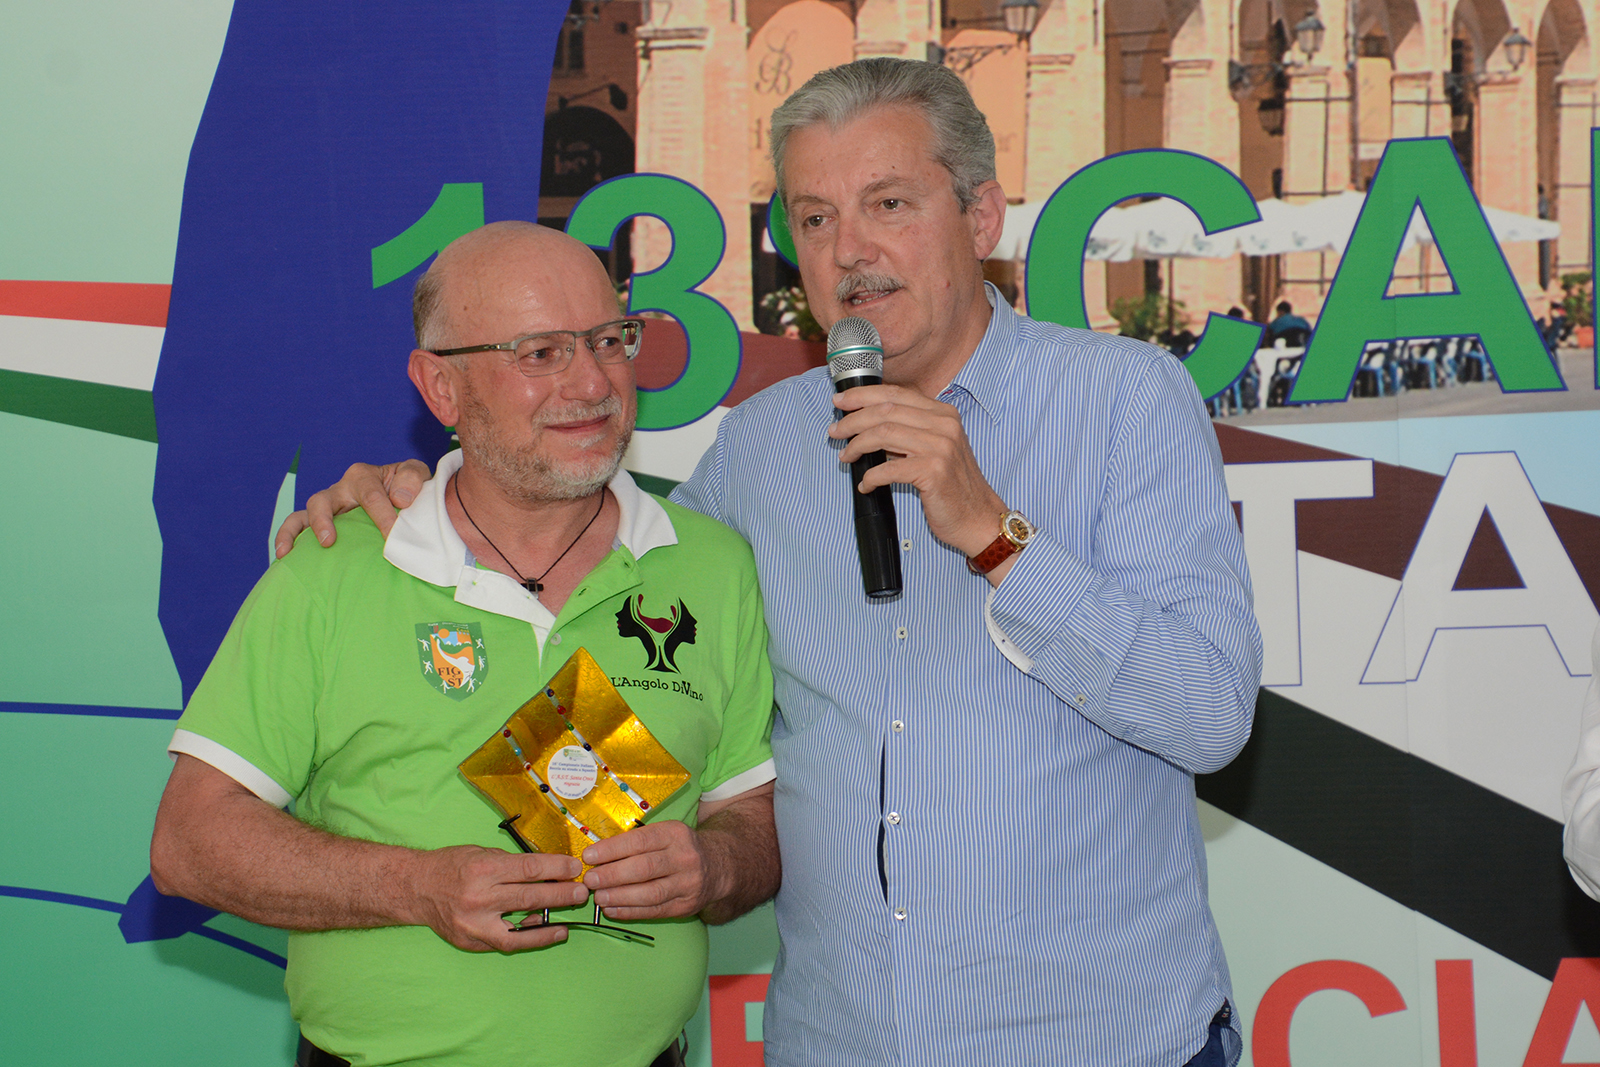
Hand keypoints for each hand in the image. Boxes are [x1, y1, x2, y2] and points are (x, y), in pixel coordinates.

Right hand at [273, 459, 432, 557]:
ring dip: (298, 531)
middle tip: (329, 541)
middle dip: (324, 521)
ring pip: (304, 514)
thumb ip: (412, 477)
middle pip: (323, 500)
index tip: (392, 536)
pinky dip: (287, 537)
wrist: (404, 499)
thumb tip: (399, 499)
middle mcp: (340, 489)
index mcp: (363, 476)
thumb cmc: (407, 488)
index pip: (370, 496)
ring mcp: (329, 506)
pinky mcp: (321, 522)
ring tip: (293, 552)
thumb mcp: (415, 473)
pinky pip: (297, 526)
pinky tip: (283, 555)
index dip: (381, 517)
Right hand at [407, 845, 587, 952]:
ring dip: (547, 926)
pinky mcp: (470, 941)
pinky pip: (505, 943)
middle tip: (581, 893)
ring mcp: (473, 924)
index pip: (529, 868)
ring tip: (566, 922)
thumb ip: (513, 864)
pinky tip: (545, 932)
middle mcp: (478, 897)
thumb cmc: (453, 865)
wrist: (416, 888)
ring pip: (519, 930)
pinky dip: (528, 939)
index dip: (556, 868)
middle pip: (529, 897)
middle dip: (560, 895)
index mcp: (483, 868)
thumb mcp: (483, 852)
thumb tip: (549, 871)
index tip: (575, 868)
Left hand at [580, 821, 717, 921]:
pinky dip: (630, 912)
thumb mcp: (665, 834)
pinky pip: (655, 911)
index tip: (589, 856)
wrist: (718, 867)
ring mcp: (688, 884)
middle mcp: (684, 857)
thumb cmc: (679, 848)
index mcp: (675, 834)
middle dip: (613, 875)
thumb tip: (597, 855)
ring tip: (598, 897)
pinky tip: (612, 909)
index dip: (612, 850)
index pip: (640, 841)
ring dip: (620, 896)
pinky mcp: (686, 906)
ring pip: (650, 893)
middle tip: (590, 880)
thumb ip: (636, 842)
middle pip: (644, 868)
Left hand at [829, 384, 1006, 560]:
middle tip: (835, 431)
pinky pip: (889, 469)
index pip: (896, 393)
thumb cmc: (952, 486)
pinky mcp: (934, 472)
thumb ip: (909, 431)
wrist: (978, 517)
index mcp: (943, 413)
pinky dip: (870, 477)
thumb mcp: (935, 448)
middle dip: (853, 419)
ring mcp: (941, 447)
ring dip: (856, 445)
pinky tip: (865, 485)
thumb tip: (867, 423)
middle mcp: (944, 425)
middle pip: (886, 410)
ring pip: (883, 434)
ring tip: (845, 457)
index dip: (863, 395)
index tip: (841, 400)